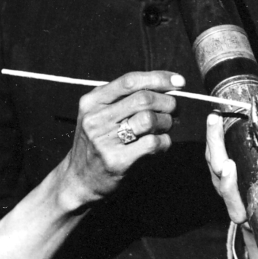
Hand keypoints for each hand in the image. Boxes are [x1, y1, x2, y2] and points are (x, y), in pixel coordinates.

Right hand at [58, 71, 182, 207]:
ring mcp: (104, 140)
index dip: (158, 78)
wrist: (79, 180)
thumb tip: (167, 86)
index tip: (178, 81)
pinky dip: (164, 141)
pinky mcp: (116, 161)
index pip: (130, 81)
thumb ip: (125, 98)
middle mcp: (95, 119)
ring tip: (165, 127)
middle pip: (144, 99)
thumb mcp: (99, 113)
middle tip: (174, 109)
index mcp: (91, 101)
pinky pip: (152, 143)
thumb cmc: (97, 142)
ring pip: (149, 119)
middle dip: (167, 102)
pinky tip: (160, 144)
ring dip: (166, 122)